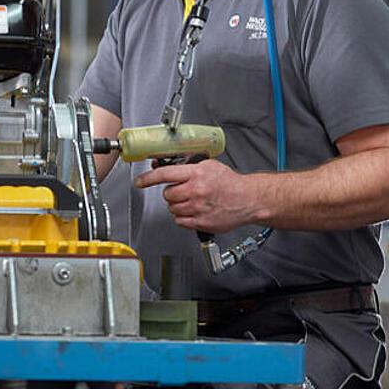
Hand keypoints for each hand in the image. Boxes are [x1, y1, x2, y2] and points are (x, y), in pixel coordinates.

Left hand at [135, 159, 266, 234]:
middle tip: (184, 191)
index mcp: (197, 174)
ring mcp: (198, 208)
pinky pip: (180, 221)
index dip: (149, 178)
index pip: (166, 175)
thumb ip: (189, 167)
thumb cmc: (230, 183)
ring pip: (173, 208)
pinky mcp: (201, 222)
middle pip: (168, 194)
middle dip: (173, 193)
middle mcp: (196, 191)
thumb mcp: (210, 166)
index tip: (140, 181)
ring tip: (193, 201)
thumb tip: (166, 167)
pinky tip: (195, 211)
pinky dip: (184, 217)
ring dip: (178, 205)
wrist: (248, 199)